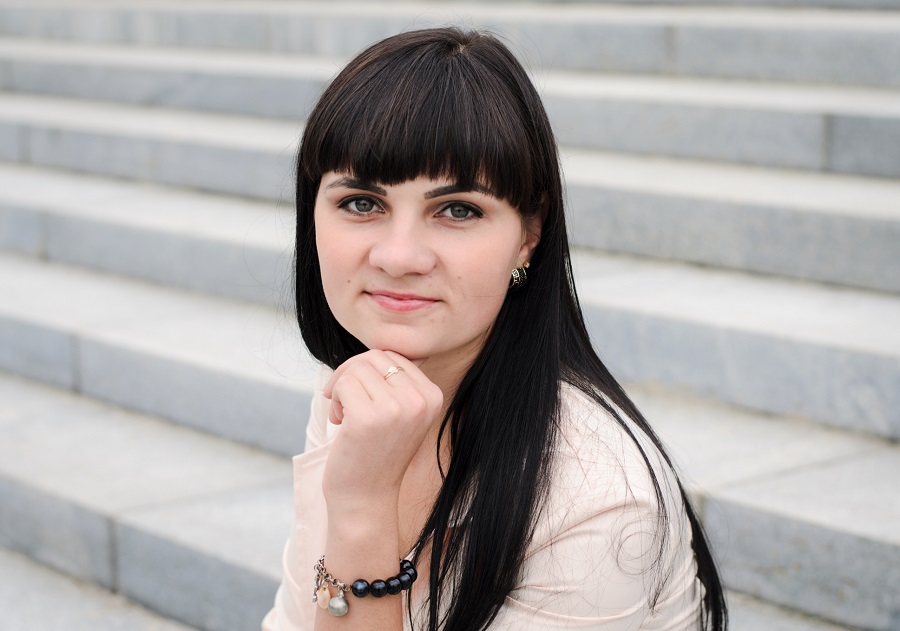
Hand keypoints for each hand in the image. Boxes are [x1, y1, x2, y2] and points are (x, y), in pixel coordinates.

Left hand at [321, 350, 443, 514]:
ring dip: (341, 388)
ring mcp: (396, 409)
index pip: (394, 355)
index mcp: (433, 396)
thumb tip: (400, 351)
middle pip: (375, 357)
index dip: (368, 369)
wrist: (366, 498)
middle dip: (351, 373)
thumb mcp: (402, 413)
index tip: (358, 394)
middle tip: (342, 401)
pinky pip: (343, 383)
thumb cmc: (377, 452)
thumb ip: (401, 382)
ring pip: (356, 369)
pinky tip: (338, 422)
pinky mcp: (368, 418)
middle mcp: (420, 401)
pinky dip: (334, 399)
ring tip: (343, 415)